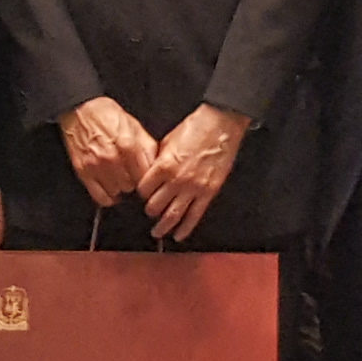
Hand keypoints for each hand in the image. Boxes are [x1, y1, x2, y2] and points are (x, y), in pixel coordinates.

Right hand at [60, 98, 153, 207]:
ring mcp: (97, 166)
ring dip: (120, 187)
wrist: (81, 110)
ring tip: (119, 177)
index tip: (146, 178)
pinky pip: (100, 196)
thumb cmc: (107, 116)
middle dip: (133, 181)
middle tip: (130, 173)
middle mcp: (113, 158)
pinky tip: (110, 188)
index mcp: (129, 145)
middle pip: (132, 186)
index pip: (146, 175)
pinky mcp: (84, 172)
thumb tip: (156, 164)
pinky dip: (107, 197)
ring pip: (117, 192)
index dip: (148, 178)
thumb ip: (147, 146)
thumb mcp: (135, 126)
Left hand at [137, 107, 249, 244]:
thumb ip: (157, 160)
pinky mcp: (208, 192)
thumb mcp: (167, 140)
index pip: (144, 189)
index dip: (141, 193)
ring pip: (173, 215)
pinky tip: (179, 235)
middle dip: (150, 211)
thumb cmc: (195, 128)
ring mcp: (193, 188)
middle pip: (155, 205)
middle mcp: (176, 180)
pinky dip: (186, 229)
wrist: (221, 125)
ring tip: (158, 233)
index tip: (142, 194)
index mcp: (164, 165)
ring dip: (163, 227)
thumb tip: (150, 173)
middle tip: (149, 212)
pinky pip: (195, 216)